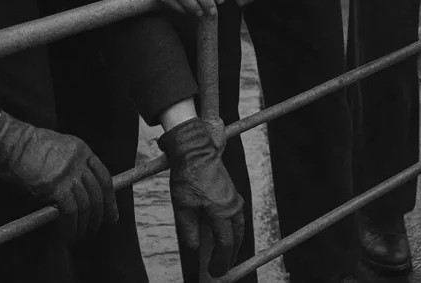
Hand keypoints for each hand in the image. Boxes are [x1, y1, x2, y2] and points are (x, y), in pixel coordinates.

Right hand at [0, 112, 118, 241]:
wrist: (10, 143)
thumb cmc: (27, 146)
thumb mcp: (58, 147)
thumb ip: (71, 163)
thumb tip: (76, 186)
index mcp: (83, 150)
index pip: (104, 177)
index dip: (109, 197)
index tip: (112, 210)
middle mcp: (80, 163)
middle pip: (98, 192)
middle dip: (102, 213)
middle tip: (100, 226)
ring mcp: (69, 175)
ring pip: (86, 204)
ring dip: (86, 223)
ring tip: (83, 234)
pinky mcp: (56, 187)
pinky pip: (70, 212)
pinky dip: (71, 226)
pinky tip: (69, 235)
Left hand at [158, 118, 244, 277]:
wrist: (197, 151)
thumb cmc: (188, 177)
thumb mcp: (182, 206)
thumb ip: (189, 230)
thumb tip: (195, 248)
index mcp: (221, 212)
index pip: (225, 244)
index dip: (221, 260)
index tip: (215, 272)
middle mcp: (233, 207)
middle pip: (237, 237)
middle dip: (231, 254)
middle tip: (222, 267)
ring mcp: (235, 199)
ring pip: (238, 226)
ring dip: (233, 241)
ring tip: (224, 254)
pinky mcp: (232, 194)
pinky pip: (236, 216)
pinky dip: (231, 229)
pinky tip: (222, 233)